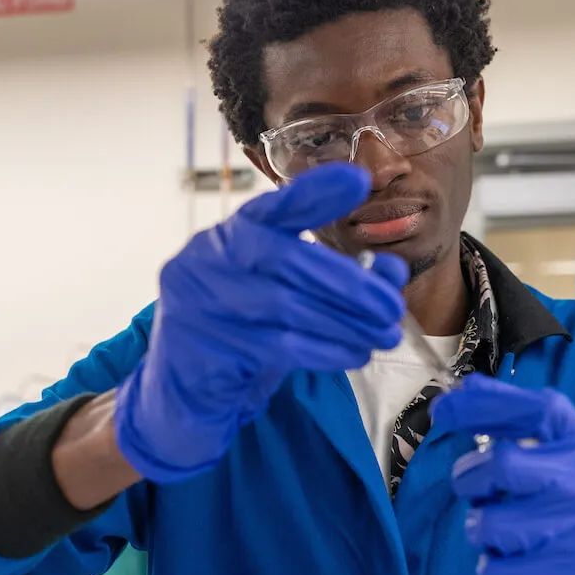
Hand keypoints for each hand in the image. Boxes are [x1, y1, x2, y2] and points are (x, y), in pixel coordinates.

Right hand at [114, 164, 407, 483]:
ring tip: (384, 334)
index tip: (358, 182)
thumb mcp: (285, 297)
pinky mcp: (204, 347)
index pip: (271, 207)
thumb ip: (335, 277)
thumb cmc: (243, 334)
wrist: (183, 393)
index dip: (315, 193)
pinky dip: (326, 349)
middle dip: (349, 283)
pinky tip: (355, 353)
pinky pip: (278, 345)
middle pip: (287, 259)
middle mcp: (205, 259)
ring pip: (287, 306)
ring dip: (346, 322)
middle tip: (391, 306)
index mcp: (226, 236)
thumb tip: (391, 271)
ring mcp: (198, 303)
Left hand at [433, 375, 574, 574]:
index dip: (486, 405)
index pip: (537, 412)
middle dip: (470, 479)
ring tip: (507, 535)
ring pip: (488, 525)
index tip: (442, 409)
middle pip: (501, 465)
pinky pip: (493, 574)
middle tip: (478, 492)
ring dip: (482, 530)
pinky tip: (519, 569)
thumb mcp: (565, 455)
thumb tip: (464, 389)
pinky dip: (493, 571)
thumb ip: (520, 420)